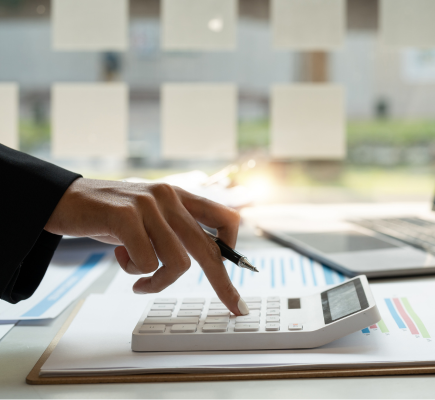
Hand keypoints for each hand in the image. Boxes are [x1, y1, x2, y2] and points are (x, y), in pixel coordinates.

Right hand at [45, 178, 248, 315]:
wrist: (63, 200)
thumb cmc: (109, 216)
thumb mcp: (149, 219)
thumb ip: (175, 232)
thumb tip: (210, 258)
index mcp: (179, 197)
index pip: (225, 217)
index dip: (234, 246)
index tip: (239, 270)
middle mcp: (169, 197)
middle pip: (208, 249)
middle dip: (223, 283)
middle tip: (235, 306)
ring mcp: (149, 205)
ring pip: (177, 262)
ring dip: (158, 281)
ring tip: (138, 278)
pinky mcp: (126, 216)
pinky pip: (147, 262)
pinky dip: (135, 272)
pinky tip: (118, 257)